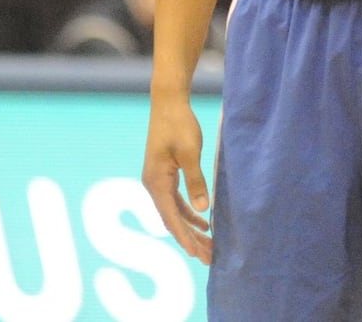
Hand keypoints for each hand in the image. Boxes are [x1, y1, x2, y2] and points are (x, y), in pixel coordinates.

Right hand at [142, 96, 212, 263]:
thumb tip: (204, 209)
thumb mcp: (191, 153)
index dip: (185, 238)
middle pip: (172, 220)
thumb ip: (196, 181)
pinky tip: (204, 221)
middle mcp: (153, 186)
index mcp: (155, 183)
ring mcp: (157, 181)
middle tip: (209, 258)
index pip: (171, 219)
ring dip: (191, 229)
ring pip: (174, 212)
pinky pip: (176, 201)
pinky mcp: (165, 175)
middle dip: (190, 240)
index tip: (197, 254)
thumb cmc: (180, 125)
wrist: (168, 103)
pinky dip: (189, 213)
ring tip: (208, 245)